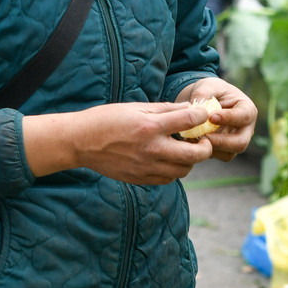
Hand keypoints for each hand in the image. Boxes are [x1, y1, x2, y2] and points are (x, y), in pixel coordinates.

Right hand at [23, 102, 215, 183]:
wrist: (82, 142)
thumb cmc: (107, 119)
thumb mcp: (136, 108)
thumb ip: (165, 109)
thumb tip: (190, 108)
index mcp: (150, 126)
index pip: (190, 120)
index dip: (202, 116)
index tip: (203, 115)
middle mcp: (152, 149)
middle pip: (195, 155)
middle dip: (205, 146)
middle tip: (202, 139)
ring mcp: (146, 167)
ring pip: (184, 170)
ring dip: (190, 160)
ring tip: (183, 149)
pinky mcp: (140, 179)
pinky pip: (168, 179)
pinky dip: (174, 170)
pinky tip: (168, 159)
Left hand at [176, 78, 257, 160]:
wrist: (206, 100)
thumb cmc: (211, 90)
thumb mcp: (207, 86)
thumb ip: (202, 94)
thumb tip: (195, 107)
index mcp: (247, 109)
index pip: (244, 117)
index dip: (228, 118)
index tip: (211, 117)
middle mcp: (246, 129)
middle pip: (240, 143)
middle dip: (220, 141)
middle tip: (201, 135)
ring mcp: (236, 141)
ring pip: (228, 154)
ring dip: (210, 148)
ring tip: (193, 137)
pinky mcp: (225, 150)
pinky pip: (217, 156)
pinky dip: (204, 151)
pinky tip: (192, 141)